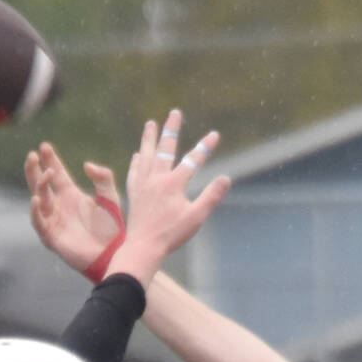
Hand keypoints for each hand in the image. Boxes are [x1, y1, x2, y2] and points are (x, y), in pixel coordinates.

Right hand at [25, 141, 123, 272]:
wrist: (112, 253)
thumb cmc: (112, 229)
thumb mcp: (110, 197)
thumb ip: (103, 178)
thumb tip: (87, 165)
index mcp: (71, 195)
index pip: (57, 174)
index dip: (50, 160)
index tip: (45, 146)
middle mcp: (59, 206)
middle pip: (41, 184)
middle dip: (35, 169)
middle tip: (32, 155)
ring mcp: (54, 221)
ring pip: (39, 200)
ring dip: (39, 186)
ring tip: (45, 174)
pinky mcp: (52, 237)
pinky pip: (39, 222)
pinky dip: (35, 211)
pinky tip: (36, 199)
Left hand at [119, 108, 228, 276]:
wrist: (142, 248)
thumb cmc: (170, 235)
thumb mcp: (196, 217)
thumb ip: (211, 196)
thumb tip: (227, 178)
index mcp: (173, 184)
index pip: (193, 160)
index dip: (205, 147)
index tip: (215, 134)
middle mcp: (156, 179)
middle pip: (165, 149)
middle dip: (172, 130)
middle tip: (175, 113)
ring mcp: (143, 185)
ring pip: (146, 155)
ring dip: (149, 138)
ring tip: (150, 123)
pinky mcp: (134, 194)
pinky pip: (134, 172)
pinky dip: (137, 162)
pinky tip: (137, 155)